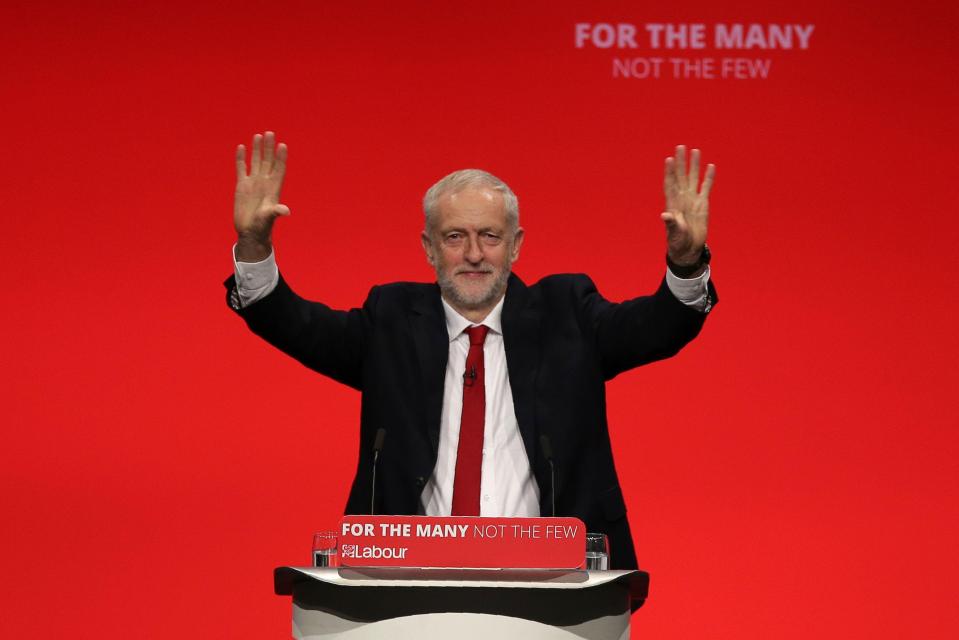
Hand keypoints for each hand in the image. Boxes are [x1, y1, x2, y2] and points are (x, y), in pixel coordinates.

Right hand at [234, 131, 288, 260]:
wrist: (250, 232)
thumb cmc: (262, 227)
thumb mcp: (268, 218)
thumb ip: (275, 212)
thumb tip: (286, 211)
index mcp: (273, 188)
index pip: (278, 169)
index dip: (281, 157)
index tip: (282, 145)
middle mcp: (264, 183)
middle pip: (268, 161)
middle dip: (269, 147)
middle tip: (270, 133)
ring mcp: (253, 183)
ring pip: (256, 161)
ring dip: (257, 149)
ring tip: (258, 135)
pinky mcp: (242, 186)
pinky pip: (242, 168)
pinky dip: (241, 158)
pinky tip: (241, 147)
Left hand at [661, 145, 714, 265]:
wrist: (688, 248)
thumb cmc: (678, 241)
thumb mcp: (674, 232)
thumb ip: (671, 223)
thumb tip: (664, 215)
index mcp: (673, 203)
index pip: (671, 183)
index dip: (670, 172)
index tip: (669, 159)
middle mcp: (682, 198)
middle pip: (681, 176)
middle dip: (681, 162)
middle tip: (680, 146)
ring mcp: (692, 199)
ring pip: (693, 178)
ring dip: (694, 165)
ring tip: (695, 151)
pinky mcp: (703, 204)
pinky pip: (706, 187)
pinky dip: (708, 177)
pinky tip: (710, 166)